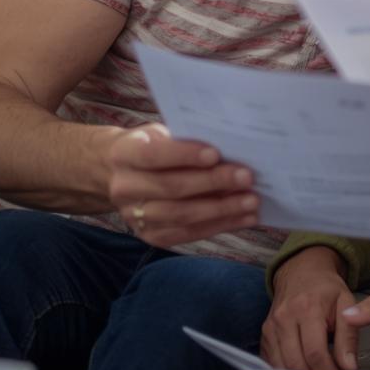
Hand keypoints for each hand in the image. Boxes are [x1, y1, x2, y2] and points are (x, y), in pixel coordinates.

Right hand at [105, 123, 258, 246]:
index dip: (185, 155)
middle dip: (213, 183)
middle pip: (172, 188)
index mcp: (125, 154)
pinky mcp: (150, 235)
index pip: (154, 155)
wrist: (117, 173)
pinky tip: (244, 219)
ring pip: (181, 215)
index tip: (216, 154)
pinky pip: (187, 234)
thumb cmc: (152, 146)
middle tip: (247, 178)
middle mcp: (125, 188)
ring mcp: (135, 216)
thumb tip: (232, 149)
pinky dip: (219, 226)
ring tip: (251, 202)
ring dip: (221, 210)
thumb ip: (186, 139)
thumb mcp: (161, 134)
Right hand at [261, 247, 359, 369]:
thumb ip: (349, 336)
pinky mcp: (264, 336)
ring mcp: (270, 328)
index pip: (315, 352)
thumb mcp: (347, 304)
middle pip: (296, 364)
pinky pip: (272, 364)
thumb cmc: (326, 289)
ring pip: (281, 368)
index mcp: (307, 308)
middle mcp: (284, 319)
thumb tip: (348, 366)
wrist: (302, 273)